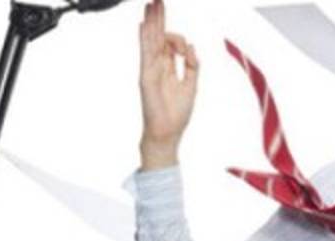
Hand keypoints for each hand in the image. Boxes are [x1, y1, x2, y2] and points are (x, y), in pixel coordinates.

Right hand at [139, 0, 198, 168]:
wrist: (167, 132)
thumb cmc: (176, 114)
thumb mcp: (191, 86)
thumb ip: (191, 66)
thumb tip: (191, 47)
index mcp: (168, 69)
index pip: (167, 44)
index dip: (172, 33)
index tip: (180, 36)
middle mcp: (157, 66)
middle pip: (157, 37)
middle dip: (158, 19)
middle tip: (157, 1)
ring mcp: (150, 69)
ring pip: (150, 40)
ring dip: (151, 22)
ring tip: (151, 5)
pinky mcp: (146, 76)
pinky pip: (146, 53)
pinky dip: (144, 39)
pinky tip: (143, 25)